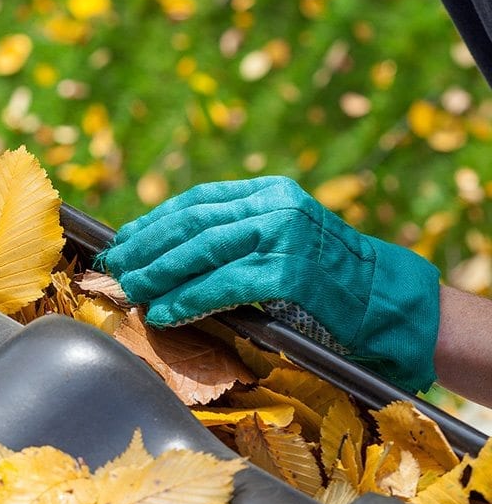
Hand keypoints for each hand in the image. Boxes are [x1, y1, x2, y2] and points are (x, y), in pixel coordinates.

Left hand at [98, 176, 440, 393]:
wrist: (386, 301)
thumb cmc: (328, 278)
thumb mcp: (282, 238)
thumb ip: (236, 235)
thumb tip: (171, 252)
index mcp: (269, 191)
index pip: (196, 201)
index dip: (154, 221)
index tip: (125, 240)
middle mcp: (274, 205)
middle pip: (192, 223)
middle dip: (147, 247)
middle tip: (117, 268)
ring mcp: (283, 235)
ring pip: (202, 251)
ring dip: (159, 274)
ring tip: (132, 290)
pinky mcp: (289, 272)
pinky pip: (223, 285)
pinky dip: (188, 299)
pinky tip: (165, 312)